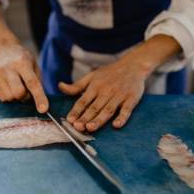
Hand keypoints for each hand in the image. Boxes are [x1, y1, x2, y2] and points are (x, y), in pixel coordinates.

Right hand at [0, 43, 48, 112]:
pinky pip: (2, 98)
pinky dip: (8, 96)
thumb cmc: (24, 62)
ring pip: (9, 98)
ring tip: (15, 86)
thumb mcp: (35, 66)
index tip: (43, 110)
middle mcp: (7, 67)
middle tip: (25, 90)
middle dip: (25, 96)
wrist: (4, 50)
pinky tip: (8, 86)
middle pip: (18, 93)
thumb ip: (38, 83)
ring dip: (16, 97)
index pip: (32, 83)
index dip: (39, 98)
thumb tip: (41, 105)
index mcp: (22, 62)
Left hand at [59, 34, 180, 131]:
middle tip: (77, 127)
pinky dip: (122, 117)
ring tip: (91, 128)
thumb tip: (60, 86)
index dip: (76, 111)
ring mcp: (119, 95)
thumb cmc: (110, 73)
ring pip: (107, 110)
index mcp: (95, 86)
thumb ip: (77, 85)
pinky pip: (126, 110)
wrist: (133, 66)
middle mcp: (106, 91)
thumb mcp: (92, 76)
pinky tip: (116, 125)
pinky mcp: (131, 99)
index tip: (69, 120)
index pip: (83, 101)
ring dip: (99, 119)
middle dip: (85, 117)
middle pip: (94, 107)